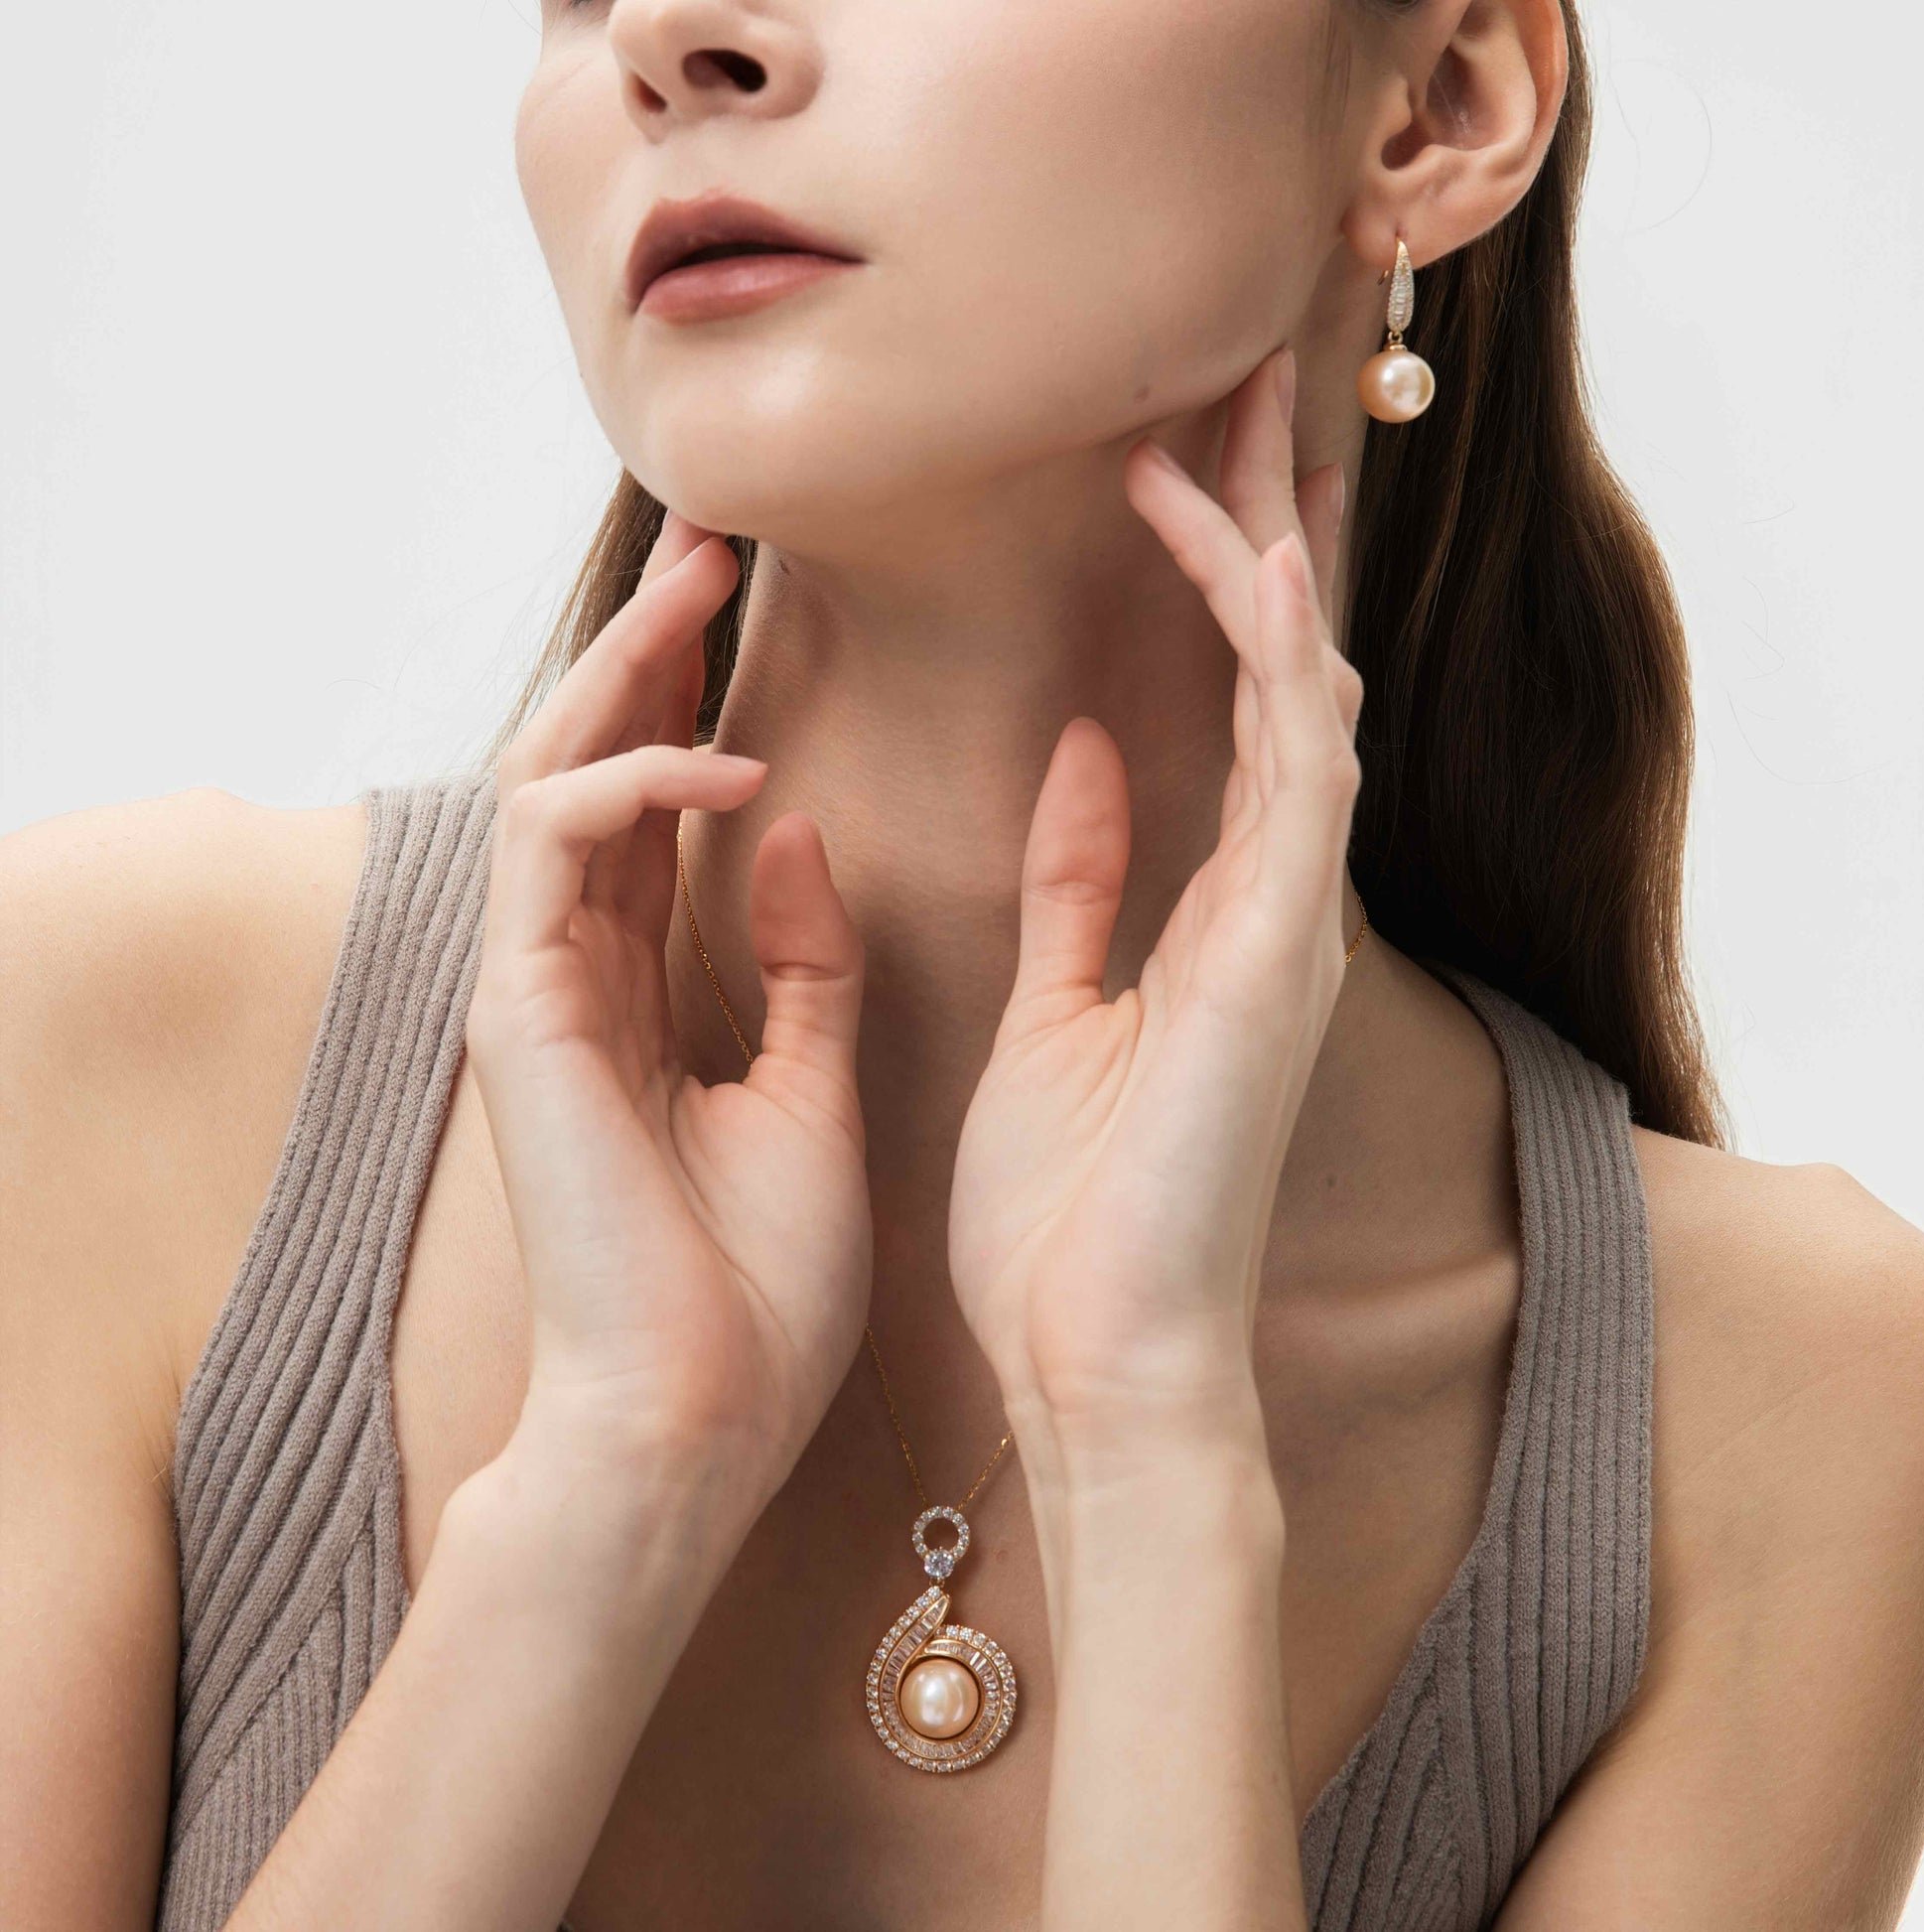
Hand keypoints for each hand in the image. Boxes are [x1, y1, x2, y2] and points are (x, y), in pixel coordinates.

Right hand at [466, 512, 870, 1497]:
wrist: (702, 1420)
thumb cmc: (755, 1282)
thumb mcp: (809, 1089)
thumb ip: (804, 966)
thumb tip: (795, 831)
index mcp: (638, 992)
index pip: (650, 811)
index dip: (691, 702)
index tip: (754, 613)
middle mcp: (573, 973)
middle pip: (593, 766)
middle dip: (648, 648)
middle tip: (713, 542)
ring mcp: (532, 989)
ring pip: (550, 774)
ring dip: (626, 674)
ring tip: (707, 584)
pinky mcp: (516, 1012)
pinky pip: (547, 846)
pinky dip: (629, 786)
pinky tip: (727, 762)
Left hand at [948, 347, 1360, 1448]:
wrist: (1098, 1356)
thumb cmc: (1067, 1210)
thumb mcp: (1058, 1007)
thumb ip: (1083, 881)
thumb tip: (1082, 756)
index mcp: (1210, 909)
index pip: (1224, 703)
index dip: (1209, 575)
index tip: (1167, 467)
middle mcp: (1267, 897)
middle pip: (1276, 667)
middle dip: (1261, 523)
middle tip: (1242, 386)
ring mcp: (1286, 922)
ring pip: (1300, 690)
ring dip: (1271, 550)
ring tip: (1242, 417)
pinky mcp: (1279, 954)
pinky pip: (1294, 771)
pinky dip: (1275, 656)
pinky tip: (1259, 551)